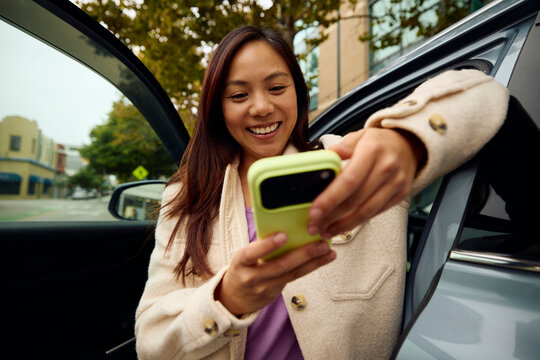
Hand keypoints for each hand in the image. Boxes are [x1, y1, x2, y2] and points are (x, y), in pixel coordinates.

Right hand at [215, 233, 335, 314]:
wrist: (235, 297)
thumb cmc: (243, 267)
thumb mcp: (244, 256)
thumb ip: (260, 246)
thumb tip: (286, 225)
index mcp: (240, 262)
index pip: (251, 253)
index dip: (267, 245)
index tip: (283, 235)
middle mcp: (252, 277)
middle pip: (280, 265)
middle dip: (302, 254)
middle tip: (320, 243)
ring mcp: (264, 287)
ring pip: (292, 273)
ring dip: (313, 261)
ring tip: (328, 250)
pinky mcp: (275, 293)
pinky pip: (295, 277)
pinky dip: (311, 266)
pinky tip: (324, 258)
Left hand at [307, 128, 425, 238]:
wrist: (408, 145)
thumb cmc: (379, 142)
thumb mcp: (360, 135)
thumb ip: (342, 147)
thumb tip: (326, 156)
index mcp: (373, 151)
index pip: (349, 180)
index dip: (330, 198)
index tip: (314, 211)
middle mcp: (387, 168)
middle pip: (355, 199)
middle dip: (331, 216)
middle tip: (314, 226)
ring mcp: (396, 184)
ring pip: (366, 212)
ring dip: (343, 225)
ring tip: (324, 231)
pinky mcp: (400, 196)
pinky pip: (375, 213)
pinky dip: (356, 223)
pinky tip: (342, 226)